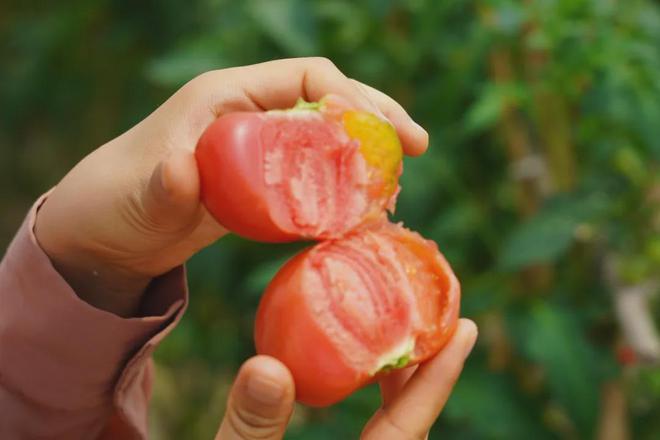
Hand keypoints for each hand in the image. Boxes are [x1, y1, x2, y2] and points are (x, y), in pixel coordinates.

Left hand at [34, 57, 428, 316]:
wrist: (109, 229)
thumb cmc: (119, 198)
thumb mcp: (141, 194)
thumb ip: (165, 184)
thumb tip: (182, 173)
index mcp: (227, 97)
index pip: (304, 77)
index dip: (348, 94)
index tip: (378, 128)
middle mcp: (251, 114)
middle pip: (328, 100)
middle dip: (376, 117)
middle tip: (416, 146)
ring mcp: (260, 148)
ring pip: (327, 136)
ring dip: (366, 152)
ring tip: (400, 178)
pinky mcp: (263, 180)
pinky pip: (314, 172)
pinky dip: (344, 184)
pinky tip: (365, 206)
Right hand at [214, 318, 477, 439]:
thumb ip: (251, 431)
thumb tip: (267, 366)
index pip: (407, 431)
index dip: (438, 379)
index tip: (467, 331)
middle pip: (411, 432)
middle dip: (425, 375)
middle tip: (436, 321)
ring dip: (403, 391)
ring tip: (403, 343)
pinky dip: (383, 412)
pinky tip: (365, 387)